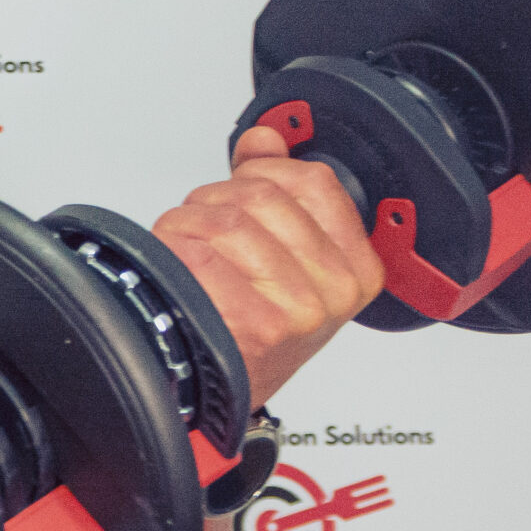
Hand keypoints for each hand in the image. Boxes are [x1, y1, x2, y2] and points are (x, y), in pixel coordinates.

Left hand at [150, 129, 383, 406]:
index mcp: (357, 268)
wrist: (217, 392)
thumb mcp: (284, 259)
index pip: (311, 180)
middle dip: (214, 203)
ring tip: (187, 254)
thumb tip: (265, 138)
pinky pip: (198, 254)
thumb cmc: (251, 329)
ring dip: (187, 226)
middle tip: (203, 233)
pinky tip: (177, 272)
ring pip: (224, 219)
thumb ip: (277, 186)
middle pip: (259, 196)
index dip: (262, 175)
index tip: (243, 193)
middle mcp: (335, 290)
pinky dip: (173, 252)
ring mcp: (299, 308)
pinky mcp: (256, 324)